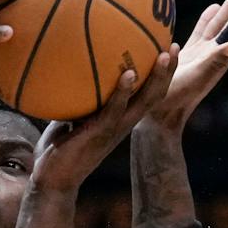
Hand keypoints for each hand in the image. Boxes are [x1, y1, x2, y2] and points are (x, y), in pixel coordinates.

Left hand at [31, 48, 176, 193]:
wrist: (53, 180)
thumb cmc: (59, 149)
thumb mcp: (70, 116)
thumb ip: (77, 97)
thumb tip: (69, 68)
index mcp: (120, 119)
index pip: (146, 94)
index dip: (159, 75)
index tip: (166, 50)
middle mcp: (123, 124)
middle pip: (154, 95)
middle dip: (167, 72)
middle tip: (174, 47)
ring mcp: (113, 130)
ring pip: (143, 102)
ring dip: (156, 78)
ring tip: (164, 55)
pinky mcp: (99, 134)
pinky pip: (115, 110)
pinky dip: (123, 92)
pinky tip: (128, 74)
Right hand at [151, 0, 227, 133]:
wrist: (162, 115)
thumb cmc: (177, 96)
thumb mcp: (197, 76)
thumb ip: (217, 59)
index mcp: (221, 51)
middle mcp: (216, 51)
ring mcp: (202, 52)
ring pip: (220, 22)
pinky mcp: (189, 55)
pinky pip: (202, 30)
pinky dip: (208, 17)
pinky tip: (212, 8)